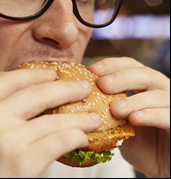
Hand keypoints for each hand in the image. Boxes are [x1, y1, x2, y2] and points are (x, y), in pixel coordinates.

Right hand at [0, 68, 100, 176]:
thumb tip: (26, 100)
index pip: (6, 80)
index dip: (34, 74)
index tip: (51, 73)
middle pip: (33, 92)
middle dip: (64, 87)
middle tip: (81, 86)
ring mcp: (4, 137)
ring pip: (53, 118)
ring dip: (78, 116)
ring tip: (91, 115)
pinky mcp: (22, 160)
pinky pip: (59, 140)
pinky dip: (76, 136)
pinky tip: (82, 137)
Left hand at [88, 57, 169, 177]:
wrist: (163, 167)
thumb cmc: (139, 143)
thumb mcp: (117, 124)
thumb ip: (103, 110)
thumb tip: (72, 100)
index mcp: (145, 85)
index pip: (130, 65)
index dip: (111, 65)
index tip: (91, 70)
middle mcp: (161, 91)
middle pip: (144, 74)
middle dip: (121, 77)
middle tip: (101, 84)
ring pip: (157, 94)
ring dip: (134, 99)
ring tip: (115, 108)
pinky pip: (168, 115)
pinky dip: (151, 115)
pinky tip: (134, 119)